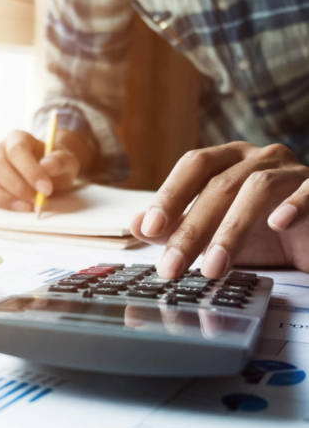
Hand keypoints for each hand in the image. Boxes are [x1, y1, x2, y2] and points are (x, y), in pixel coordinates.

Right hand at [0, 129, 81, 210]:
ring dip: (0, 198)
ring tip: (22, 210)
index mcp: (16, 139)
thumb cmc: (55, 166)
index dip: (30, 170)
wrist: (48, 172)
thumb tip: (47, 165)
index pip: (16, 150)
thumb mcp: (67, 161)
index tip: (46, 189)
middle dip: (17, 188)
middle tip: (36, 202)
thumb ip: (60, 161)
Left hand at [131, 141, 308, 277]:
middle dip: (191, 229)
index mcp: (229, 161)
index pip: (194, 166)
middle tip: (171, 268)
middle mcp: (259, 159)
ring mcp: (292, 171)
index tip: (149, 229)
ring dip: (232, 230)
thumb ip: (177, 228)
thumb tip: (135, 226)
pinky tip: (277, 224)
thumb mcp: (213, 235)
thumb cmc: (261, 235)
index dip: (170, 195)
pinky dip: (294, 205)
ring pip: (258, 188)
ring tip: (213, 268)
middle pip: (219, 184)